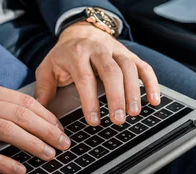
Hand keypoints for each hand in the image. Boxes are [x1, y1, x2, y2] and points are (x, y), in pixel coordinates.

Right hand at [0, 81, 69, 173]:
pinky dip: (5, 162)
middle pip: (21, 114)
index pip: (24, 101)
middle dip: (47, 130)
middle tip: (64, 143)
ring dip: (33, 143)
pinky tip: (19, 170)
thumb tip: (28, 116)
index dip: (46, 115)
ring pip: (7, 130)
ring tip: (49, 154)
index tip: (60, 127)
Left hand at [35, 22, 160, 125]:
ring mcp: (116, 51)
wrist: (80, 31)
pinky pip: (144, 67)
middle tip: (118, 120)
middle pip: (111, 71)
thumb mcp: (48, 68)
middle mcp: (98, 50)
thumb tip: (41, 114)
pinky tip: (154, 100)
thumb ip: (44, 90)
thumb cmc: (64, 55)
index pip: (85, 77)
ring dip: (133, 92)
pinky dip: (151, 83)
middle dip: (116, 96)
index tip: (94, 120)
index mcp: (76, 54)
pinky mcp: (129, 54)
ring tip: (134, 113)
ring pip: (129, 68)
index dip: (90, 100)